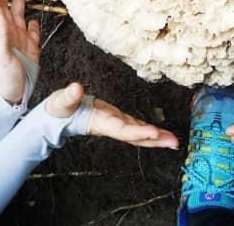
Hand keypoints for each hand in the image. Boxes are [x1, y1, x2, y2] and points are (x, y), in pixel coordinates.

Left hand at [0, 0, 40, 104]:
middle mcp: (8, 35)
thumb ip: (1, 35)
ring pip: (18, 17)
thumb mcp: (0, 56)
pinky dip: (32, 24)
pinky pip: (32, 34)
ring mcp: (19, 43)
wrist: (11, 99)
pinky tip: (32, 19)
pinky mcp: (30, 51)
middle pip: (5, 8)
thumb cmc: (3, 81)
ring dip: (18, 3)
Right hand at [45, 83, 178, 148]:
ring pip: (139, 134)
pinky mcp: (117, 120)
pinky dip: (150, 131)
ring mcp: (116, 124)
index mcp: (100, 122)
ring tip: (174, 141)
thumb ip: (68, 96)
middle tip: (174, 143)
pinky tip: (161, 134)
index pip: (122, 129)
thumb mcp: (61, 101)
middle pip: (136, 137)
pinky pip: (137, 128)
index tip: (153, 133)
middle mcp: (111, 126)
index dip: (138, 132)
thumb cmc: (60, 110)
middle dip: (155, 141)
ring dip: (156, 138)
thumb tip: (75, 88)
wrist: (59, 117)